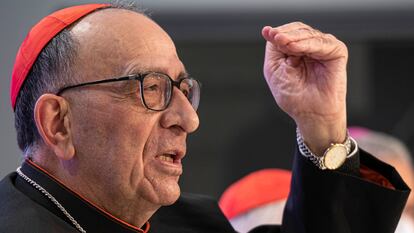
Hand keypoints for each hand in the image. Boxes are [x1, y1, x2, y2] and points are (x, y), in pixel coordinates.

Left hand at [262, 22, 347, 154]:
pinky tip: (296, 47)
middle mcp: (310, 46)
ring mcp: (324, 48)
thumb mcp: (274, 69)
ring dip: (294, 37)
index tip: (268, 33)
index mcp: (295, 49)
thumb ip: (273, 49)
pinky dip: (308, 44)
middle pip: (297, 30)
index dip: (277, 32)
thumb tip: (269, 30)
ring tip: (284, 43)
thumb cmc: (294, 96)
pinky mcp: (337, 52)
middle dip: (285, 33)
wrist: (311, 114)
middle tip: (276, 38)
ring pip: (309, 34)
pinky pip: (323, 43)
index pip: (287, 32)